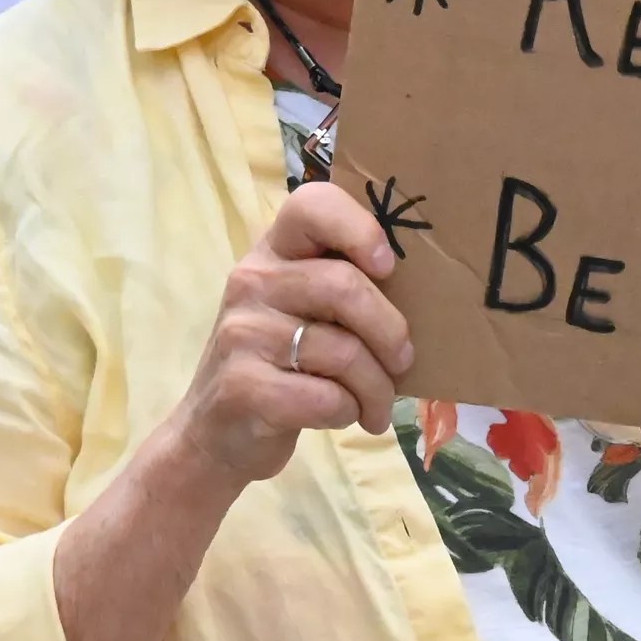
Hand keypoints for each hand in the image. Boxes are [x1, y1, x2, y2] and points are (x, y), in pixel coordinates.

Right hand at [173, 181, 413, 488]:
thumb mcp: (301, 313)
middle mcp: (252, 282)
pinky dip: (349, 412)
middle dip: (390, 333)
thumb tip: (425, 290)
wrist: (216, 435)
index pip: (311, 205)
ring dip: (376, 388)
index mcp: (273, 253)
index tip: (388, 267)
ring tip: (377, 406)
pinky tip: (343, 416)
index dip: (359, 228)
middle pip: (344, 287)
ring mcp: (243, 334)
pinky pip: (327, 397)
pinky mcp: (244, 387)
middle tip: (402, 363)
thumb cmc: (279, 366)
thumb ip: (341, 289)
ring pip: (343, 351)